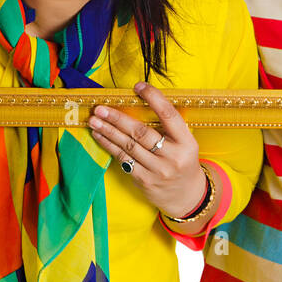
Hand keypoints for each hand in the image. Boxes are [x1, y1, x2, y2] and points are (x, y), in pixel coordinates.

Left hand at [87, 82, 207, 219]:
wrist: (187, 196)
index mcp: (186, 142)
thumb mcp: (185, 142)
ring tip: (94, 120)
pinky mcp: (144, 181)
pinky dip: (109, 146)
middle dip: (118, 118)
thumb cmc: (182, 161)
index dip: (153, 98)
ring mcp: (158, 170)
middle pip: (141, 132)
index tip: (138, 86)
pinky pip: (123, 160)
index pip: (169, 115)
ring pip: (128, 146)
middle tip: (101, 107)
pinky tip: (99, 136)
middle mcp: (173, 156)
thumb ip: (168, 126)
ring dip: (108, 131)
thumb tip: (139, 102)